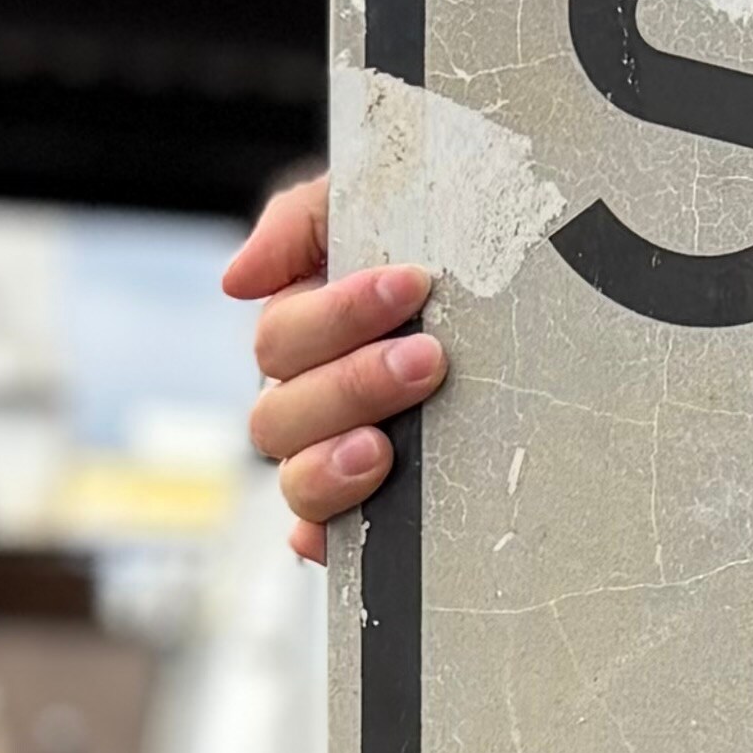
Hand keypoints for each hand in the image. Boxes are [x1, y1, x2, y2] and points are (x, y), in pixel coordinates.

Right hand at [222, 174, 438, 560]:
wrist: (516, 298)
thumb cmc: (438, 256)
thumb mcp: (376, 213)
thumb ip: (304, 224)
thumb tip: (235, 280)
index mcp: (305, 339)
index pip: (284, 338)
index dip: (339, 312)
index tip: (412, 283)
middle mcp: (311, 404)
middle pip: (282, 412)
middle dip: (355, 382)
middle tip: (428, 359)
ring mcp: (336, 460)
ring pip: (296, 478)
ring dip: (332, 464)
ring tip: (385, 448)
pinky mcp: (373, 512)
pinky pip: (327, 538)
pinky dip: (324, 539)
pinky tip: (333, 539)